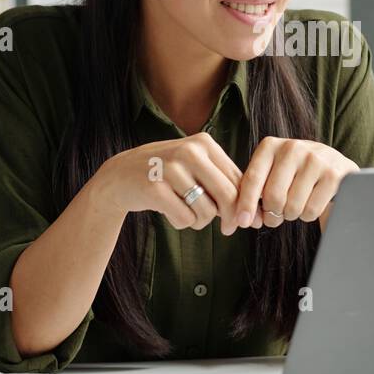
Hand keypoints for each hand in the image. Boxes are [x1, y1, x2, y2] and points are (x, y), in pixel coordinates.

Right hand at [92, 132, 257, 234]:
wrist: (119, 176)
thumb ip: (223, 183)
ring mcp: (170, 168)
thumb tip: (254, 214)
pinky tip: (168, 211)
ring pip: (206, 211)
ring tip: (185, 211)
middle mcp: (189, 151)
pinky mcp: (154, 188)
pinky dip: (180, 222)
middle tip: (228, 230)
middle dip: (231, 218)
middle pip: (227, 195)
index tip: (246, 221)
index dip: (246, 205)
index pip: (238, 179)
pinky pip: (184, 219)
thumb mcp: (195, 168)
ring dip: (199, 221)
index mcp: (204, 143)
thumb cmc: (166, 175)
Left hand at [232, 138, 358, 229]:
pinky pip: (311, 210)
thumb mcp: (272, 172)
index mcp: (271, 146)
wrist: (335, 164)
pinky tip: (311, 203)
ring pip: (292, 207)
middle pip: (273, 196)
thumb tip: (245, 218)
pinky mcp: (333, 175)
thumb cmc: (294, 173)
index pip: (252, 178)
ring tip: (296, 205)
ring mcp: (315, 159)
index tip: (242, 222)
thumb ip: (255, 190)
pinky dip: (308, 215)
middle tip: (277, 215)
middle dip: (272, 214)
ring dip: (292, 215)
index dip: (245, 204)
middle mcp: (292, 148)